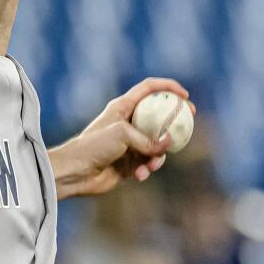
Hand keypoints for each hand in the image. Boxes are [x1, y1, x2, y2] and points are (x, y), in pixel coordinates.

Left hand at [49, 77, 193, 199]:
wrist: (75, 173)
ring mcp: (129, 143)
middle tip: (188, 125)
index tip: (185, 95)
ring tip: (150, 165)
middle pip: (158, 116)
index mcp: (122, 107)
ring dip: (158, 156)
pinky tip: (139, 176)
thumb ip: (148, 139)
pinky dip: (147, 169)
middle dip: (175, 122)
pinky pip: (148, 163)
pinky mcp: (129, 163)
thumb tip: (167, 144)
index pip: (149, 89)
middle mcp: (127, 123)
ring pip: (157, 145)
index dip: (168, 87)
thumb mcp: (123, 135)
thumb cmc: (93, 146)